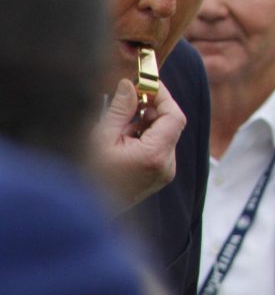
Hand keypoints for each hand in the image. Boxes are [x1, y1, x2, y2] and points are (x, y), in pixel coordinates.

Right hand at [91, 79, 186, 211]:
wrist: (80, 212)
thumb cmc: (87, 174)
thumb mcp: (101, 137)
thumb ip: (121, 108)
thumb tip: (130, 84)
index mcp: (155, 155)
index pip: (174, 116)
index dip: (164, 96)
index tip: (148, 83)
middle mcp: (166, 166)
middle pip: (170, 125)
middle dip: (151, 109)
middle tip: (129, 99)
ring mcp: (163, 174)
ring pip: (164, 135)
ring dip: (145, 123)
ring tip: (118, 127)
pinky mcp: (157, 177)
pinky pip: (158, 148)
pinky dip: (144, 137)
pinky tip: (121, 140)